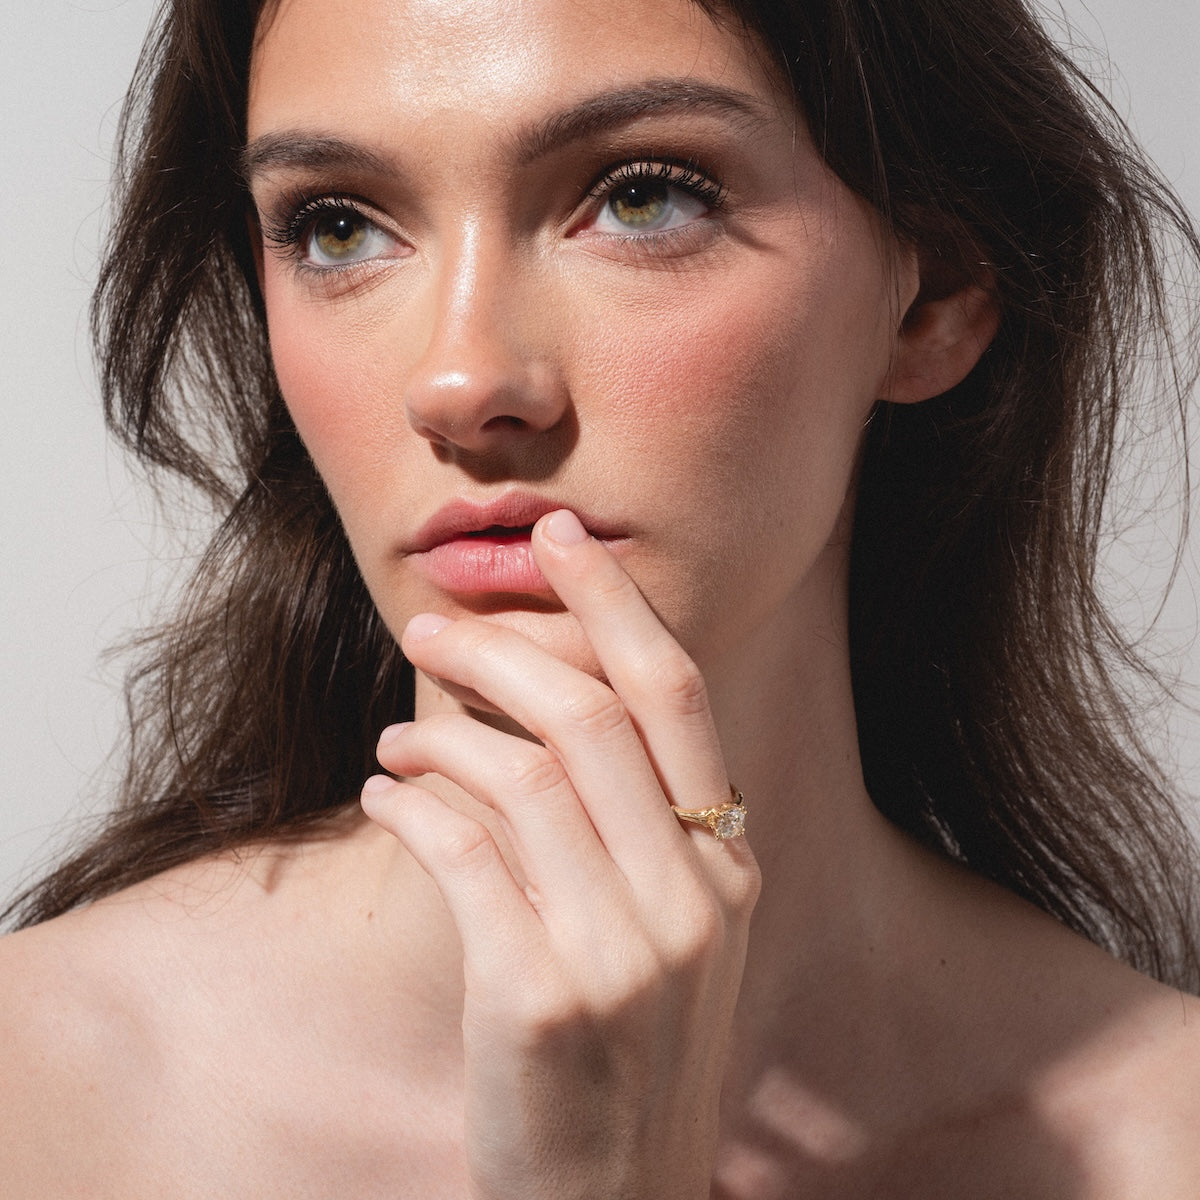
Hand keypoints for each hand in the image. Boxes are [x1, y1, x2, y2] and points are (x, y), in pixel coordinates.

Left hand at [361, 509, 760, 1199]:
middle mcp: (691, 901)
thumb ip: (633, 832)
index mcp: (730, 873)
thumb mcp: (666, 941)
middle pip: (589, 718)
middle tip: (431, 627)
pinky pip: (459, 854)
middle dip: (500, 650)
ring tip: (395, 740)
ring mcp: (620, 953)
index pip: (677, 697)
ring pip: (517, 776)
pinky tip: (384, 795)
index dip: (617, 601)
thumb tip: (541, 709)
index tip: (561, 537)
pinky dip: (410, 804)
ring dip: (438, 736)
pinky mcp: (536, 998)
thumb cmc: (626, 1059)